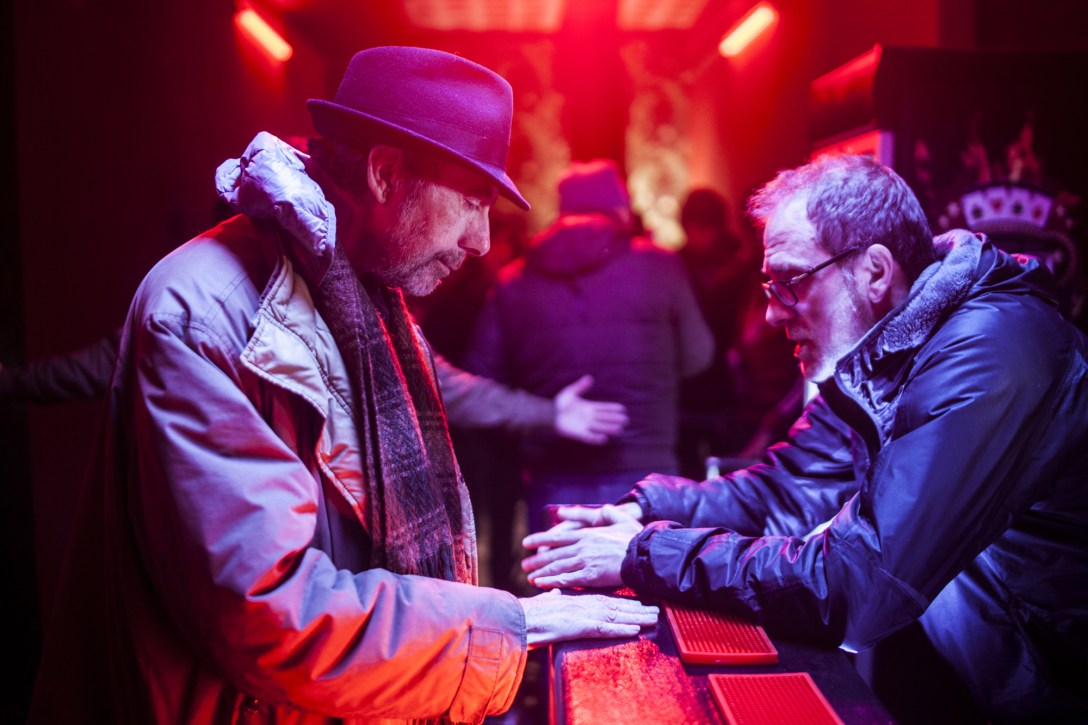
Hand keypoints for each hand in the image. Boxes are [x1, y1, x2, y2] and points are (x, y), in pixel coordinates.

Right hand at [519, 589, 657, 648]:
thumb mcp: (545, 600)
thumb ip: (554, 595)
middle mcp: (585, 605)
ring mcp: (585, 615)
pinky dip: (621, 629)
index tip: (640, 601)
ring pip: (617, 615)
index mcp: (579, 600)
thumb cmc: (531, 612)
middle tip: (657, 609)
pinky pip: (605, 629)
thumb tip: (555, 590)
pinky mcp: (581, 626)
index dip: (626, 601)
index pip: (607, 599)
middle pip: (617, 606)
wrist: (520, 617)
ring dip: (637, 618)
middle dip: (638, 608)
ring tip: (654, 619)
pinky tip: (635, 631)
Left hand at [521, 504, 643, 588]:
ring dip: (540, 572)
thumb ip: (604, 513)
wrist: (644, 555)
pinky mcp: (590, 577)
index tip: (527, 543)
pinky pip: (566, 580)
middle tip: (524, 564)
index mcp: (586, 534)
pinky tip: (541, 584)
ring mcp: (584, 562)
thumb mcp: (619, 518)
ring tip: (529, 577)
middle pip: (553, 554)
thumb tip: (601, 508)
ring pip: (556, 567)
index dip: (539, 540)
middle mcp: (581, 547)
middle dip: (536, 560)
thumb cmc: (634, 537)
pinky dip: (551, 582)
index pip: (557, 537)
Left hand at [554, 375, 627, 444]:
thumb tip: (589, 377)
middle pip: (605, 418)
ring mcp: (585, 426)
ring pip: (600, 428)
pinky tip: (604, 438)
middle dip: (615, 419)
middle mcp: (589, 417)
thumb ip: (580, 386)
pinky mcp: (578, 433)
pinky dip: (596, 438)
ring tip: (620, 430)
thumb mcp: (570, 392)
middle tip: (626, 421)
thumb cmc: (559, 403)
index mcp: (589, 407)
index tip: (623, 409)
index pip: (604, 408)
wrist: (549, 414)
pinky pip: (589, 437)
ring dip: (610, 429)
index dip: (613, 408)